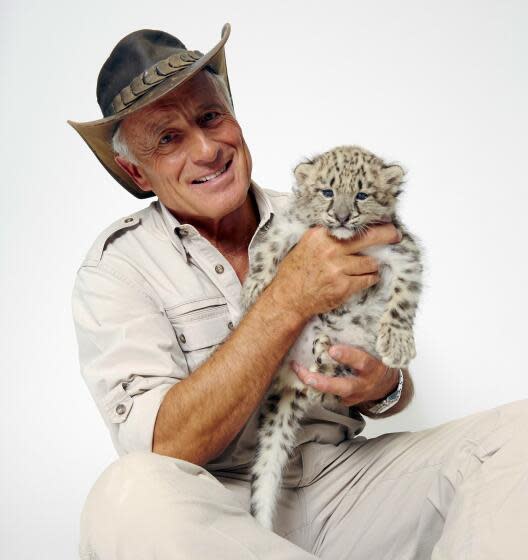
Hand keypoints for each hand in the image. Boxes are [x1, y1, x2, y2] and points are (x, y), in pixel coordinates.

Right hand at [269, 223, 401, 319]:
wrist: (287, 298)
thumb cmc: (296, 273)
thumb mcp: (305, 245)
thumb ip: (325, 236)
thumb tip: (349, 229)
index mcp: (320, 235)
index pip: (353, 224)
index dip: (371, 223)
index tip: (383, 223)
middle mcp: (330, 249)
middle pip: (369, 237)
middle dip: (387, 235)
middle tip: (396, 235)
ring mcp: (337, 268)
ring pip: (371, 263)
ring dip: (372, 266)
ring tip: (367, 267)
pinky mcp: (343, 286)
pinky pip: (368, 280)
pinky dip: (369, 279)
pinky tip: (364, 279)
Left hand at [291, 344, 398, 406]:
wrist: (386, 385)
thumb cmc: (376, 361)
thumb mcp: (374, 350)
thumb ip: (360, 341)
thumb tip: (337, 318)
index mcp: (372, 367)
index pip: (362, 361)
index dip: (347, 356)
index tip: (332, 350)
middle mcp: (364, 384)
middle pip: (345, 386)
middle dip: (326, 382)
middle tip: (308, 376)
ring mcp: (355, 396)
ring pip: (336, 395)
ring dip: (318, 386)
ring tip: (302, 377)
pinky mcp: (348, 401)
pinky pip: (332, 398)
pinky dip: (318, 390)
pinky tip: (304, 380)